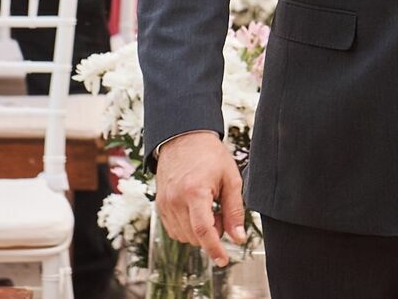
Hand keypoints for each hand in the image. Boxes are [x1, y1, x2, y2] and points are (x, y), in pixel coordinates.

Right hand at [154, 130, 246, 265]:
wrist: (184, 137)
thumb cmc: (209, 154)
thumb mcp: (230, 178)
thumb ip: (235, 210)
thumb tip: (238, 237)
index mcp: (194, 191)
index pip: (203, 231)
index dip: (214, 249)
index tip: (223, 261)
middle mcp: (175, 199)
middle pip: (194, 236)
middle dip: (211, 233)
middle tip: (220, 212)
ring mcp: (165, 202)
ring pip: (183, 236)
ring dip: (198, 231)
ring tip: (208, 207)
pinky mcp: (159, 204)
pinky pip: (173, 229)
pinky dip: (187, 227)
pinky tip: (195, 210)